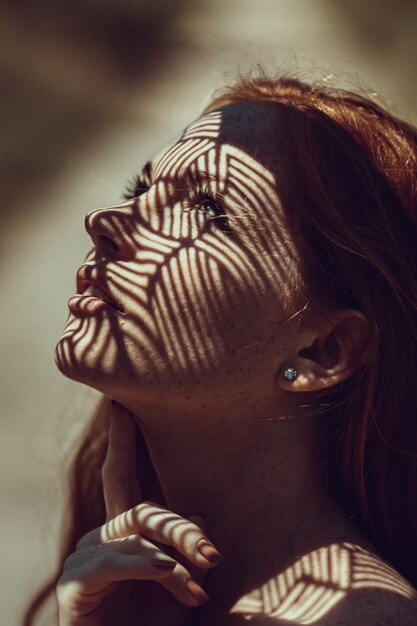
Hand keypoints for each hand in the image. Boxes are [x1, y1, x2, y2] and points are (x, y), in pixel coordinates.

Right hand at [56, 401, 221, 625]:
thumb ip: (184, 551)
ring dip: (175, 554)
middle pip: (143, 509)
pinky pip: (118, 562)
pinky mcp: (76, 585)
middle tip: (213, 556)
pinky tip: (170, 574)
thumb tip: (198, 512)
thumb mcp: (176, 587)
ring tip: (201, 583)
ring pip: (137, 533)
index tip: (123, 407)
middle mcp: (100, 538)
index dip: (122, 441)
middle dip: (181, 529)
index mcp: (121, 533)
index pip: (121, 476)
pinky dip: (149, 567)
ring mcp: (84, 559)